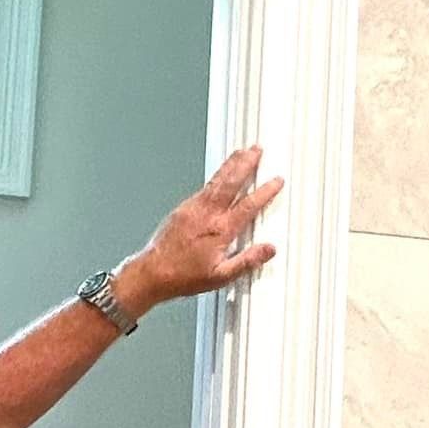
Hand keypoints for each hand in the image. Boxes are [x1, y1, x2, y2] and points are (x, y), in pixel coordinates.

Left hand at [125, 146, 283, 309]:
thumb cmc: (183, 276)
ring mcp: (193, 208)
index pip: (248, 206)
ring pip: (216, 180)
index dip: (264, 192)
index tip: (276, 181)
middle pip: (231, 182)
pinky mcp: (183, 209)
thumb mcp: (221, 276)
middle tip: (257, 150)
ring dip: (230, 164)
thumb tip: (269, 249)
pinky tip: (220, 175)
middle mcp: (207, 215)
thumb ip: (247, 261)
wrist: (152, 272)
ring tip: (241, 152)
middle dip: (246, 164)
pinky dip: (215, 177)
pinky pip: (204, 187)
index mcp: (220, 230)